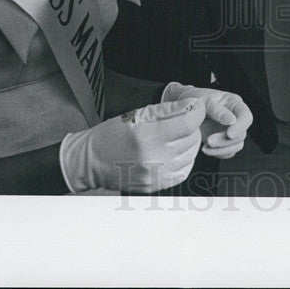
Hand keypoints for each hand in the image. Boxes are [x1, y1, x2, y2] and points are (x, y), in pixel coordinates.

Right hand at [59, 100, 204, 192]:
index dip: (197, 110)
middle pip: (193, 137)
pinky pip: (185, 170)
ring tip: (174, 136)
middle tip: (180, 120)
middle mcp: (154, 158)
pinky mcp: (158, 186)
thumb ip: (168, 109)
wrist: (93, 161)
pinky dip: (184, 158)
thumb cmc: (113, 134)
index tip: (195, 106)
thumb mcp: (137, 114)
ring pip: (192, 154)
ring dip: (189, 141)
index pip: (189, 122)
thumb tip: (192, 103)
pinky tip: (172, 151)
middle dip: (191, 125)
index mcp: (147, 136)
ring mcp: (157, 175)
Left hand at [162, 82, 252, 158]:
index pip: (246, 117)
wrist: (184, 110)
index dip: (240, 127)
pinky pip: (227, 153)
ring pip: (236, 146)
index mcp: (234, 104)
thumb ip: (218, 110)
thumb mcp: (205, 101)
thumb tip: (231, 121)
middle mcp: (235, 118)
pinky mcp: (223, 142)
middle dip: (226, 141)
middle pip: (242, 135)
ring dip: (221, 150)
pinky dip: (218, 153)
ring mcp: (229, 131)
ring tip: (205, 147)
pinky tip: (206, 148)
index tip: (229, 134)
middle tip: (209, 141)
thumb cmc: (195, 100)